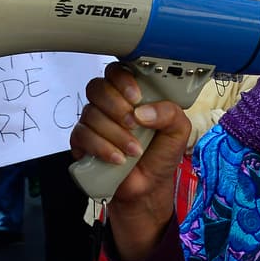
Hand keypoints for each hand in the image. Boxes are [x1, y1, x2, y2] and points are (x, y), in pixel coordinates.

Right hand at [70, 63, 189, 256]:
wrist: (148, 188)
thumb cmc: (161, 155)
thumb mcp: (178, 131)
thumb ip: (170, 113)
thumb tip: (142, 111)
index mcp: (130, 95)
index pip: (116, 72)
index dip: (122, 80)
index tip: (136, 98)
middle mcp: (108, 105)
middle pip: (97, 88)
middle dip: (116, 107)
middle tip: (135, 126)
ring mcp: (92, 123)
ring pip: (91, 114)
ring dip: (115, 134)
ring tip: (134, 151)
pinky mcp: (81, 143)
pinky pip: (81, 136)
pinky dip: (101, 148)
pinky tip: (117, 159)